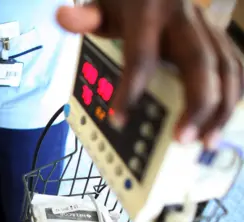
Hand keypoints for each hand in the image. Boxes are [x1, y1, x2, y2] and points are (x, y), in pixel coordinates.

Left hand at [57, 0, 243, 147]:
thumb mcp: (102, 5)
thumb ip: (86, 17)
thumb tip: (63, 17)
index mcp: (149, 13)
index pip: (142, 57)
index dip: (131, 91)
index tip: (119, 120)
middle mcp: (184, 18)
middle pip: (200, 63)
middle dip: (196, 104)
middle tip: (183, 140)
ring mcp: (204, 26)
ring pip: (226, 66)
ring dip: (221, 106)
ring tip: (206, 140)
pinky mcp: (216, 34)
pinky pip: (235, 63)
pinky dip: (234, 91)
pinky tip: (222, 117)